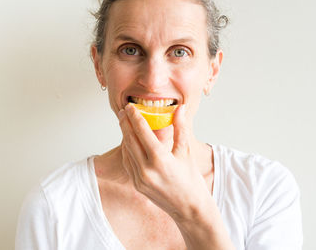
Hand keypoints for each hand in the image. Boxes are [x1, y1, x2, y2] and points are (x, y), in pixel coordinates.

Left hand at [118, 103, 209, 220]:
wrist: (189, 208)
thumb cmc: (191, 181)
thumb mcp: (186, 152)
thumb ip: (181, 128)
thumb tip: (179, 109)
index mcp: (160, 159)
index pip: (142, 132)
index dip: (135, 117)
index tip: (130, 106)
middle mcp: (146, 170)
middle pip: (130, 140)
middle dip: (125, 123)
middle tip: (124, 111)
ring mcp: (139, 179)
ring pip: (127, 151)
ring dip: (125, 136)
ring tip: (126, 123)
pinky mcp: (137, 185)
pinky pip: (128, 163)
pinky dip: (127, 150)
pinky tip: (129, 142)